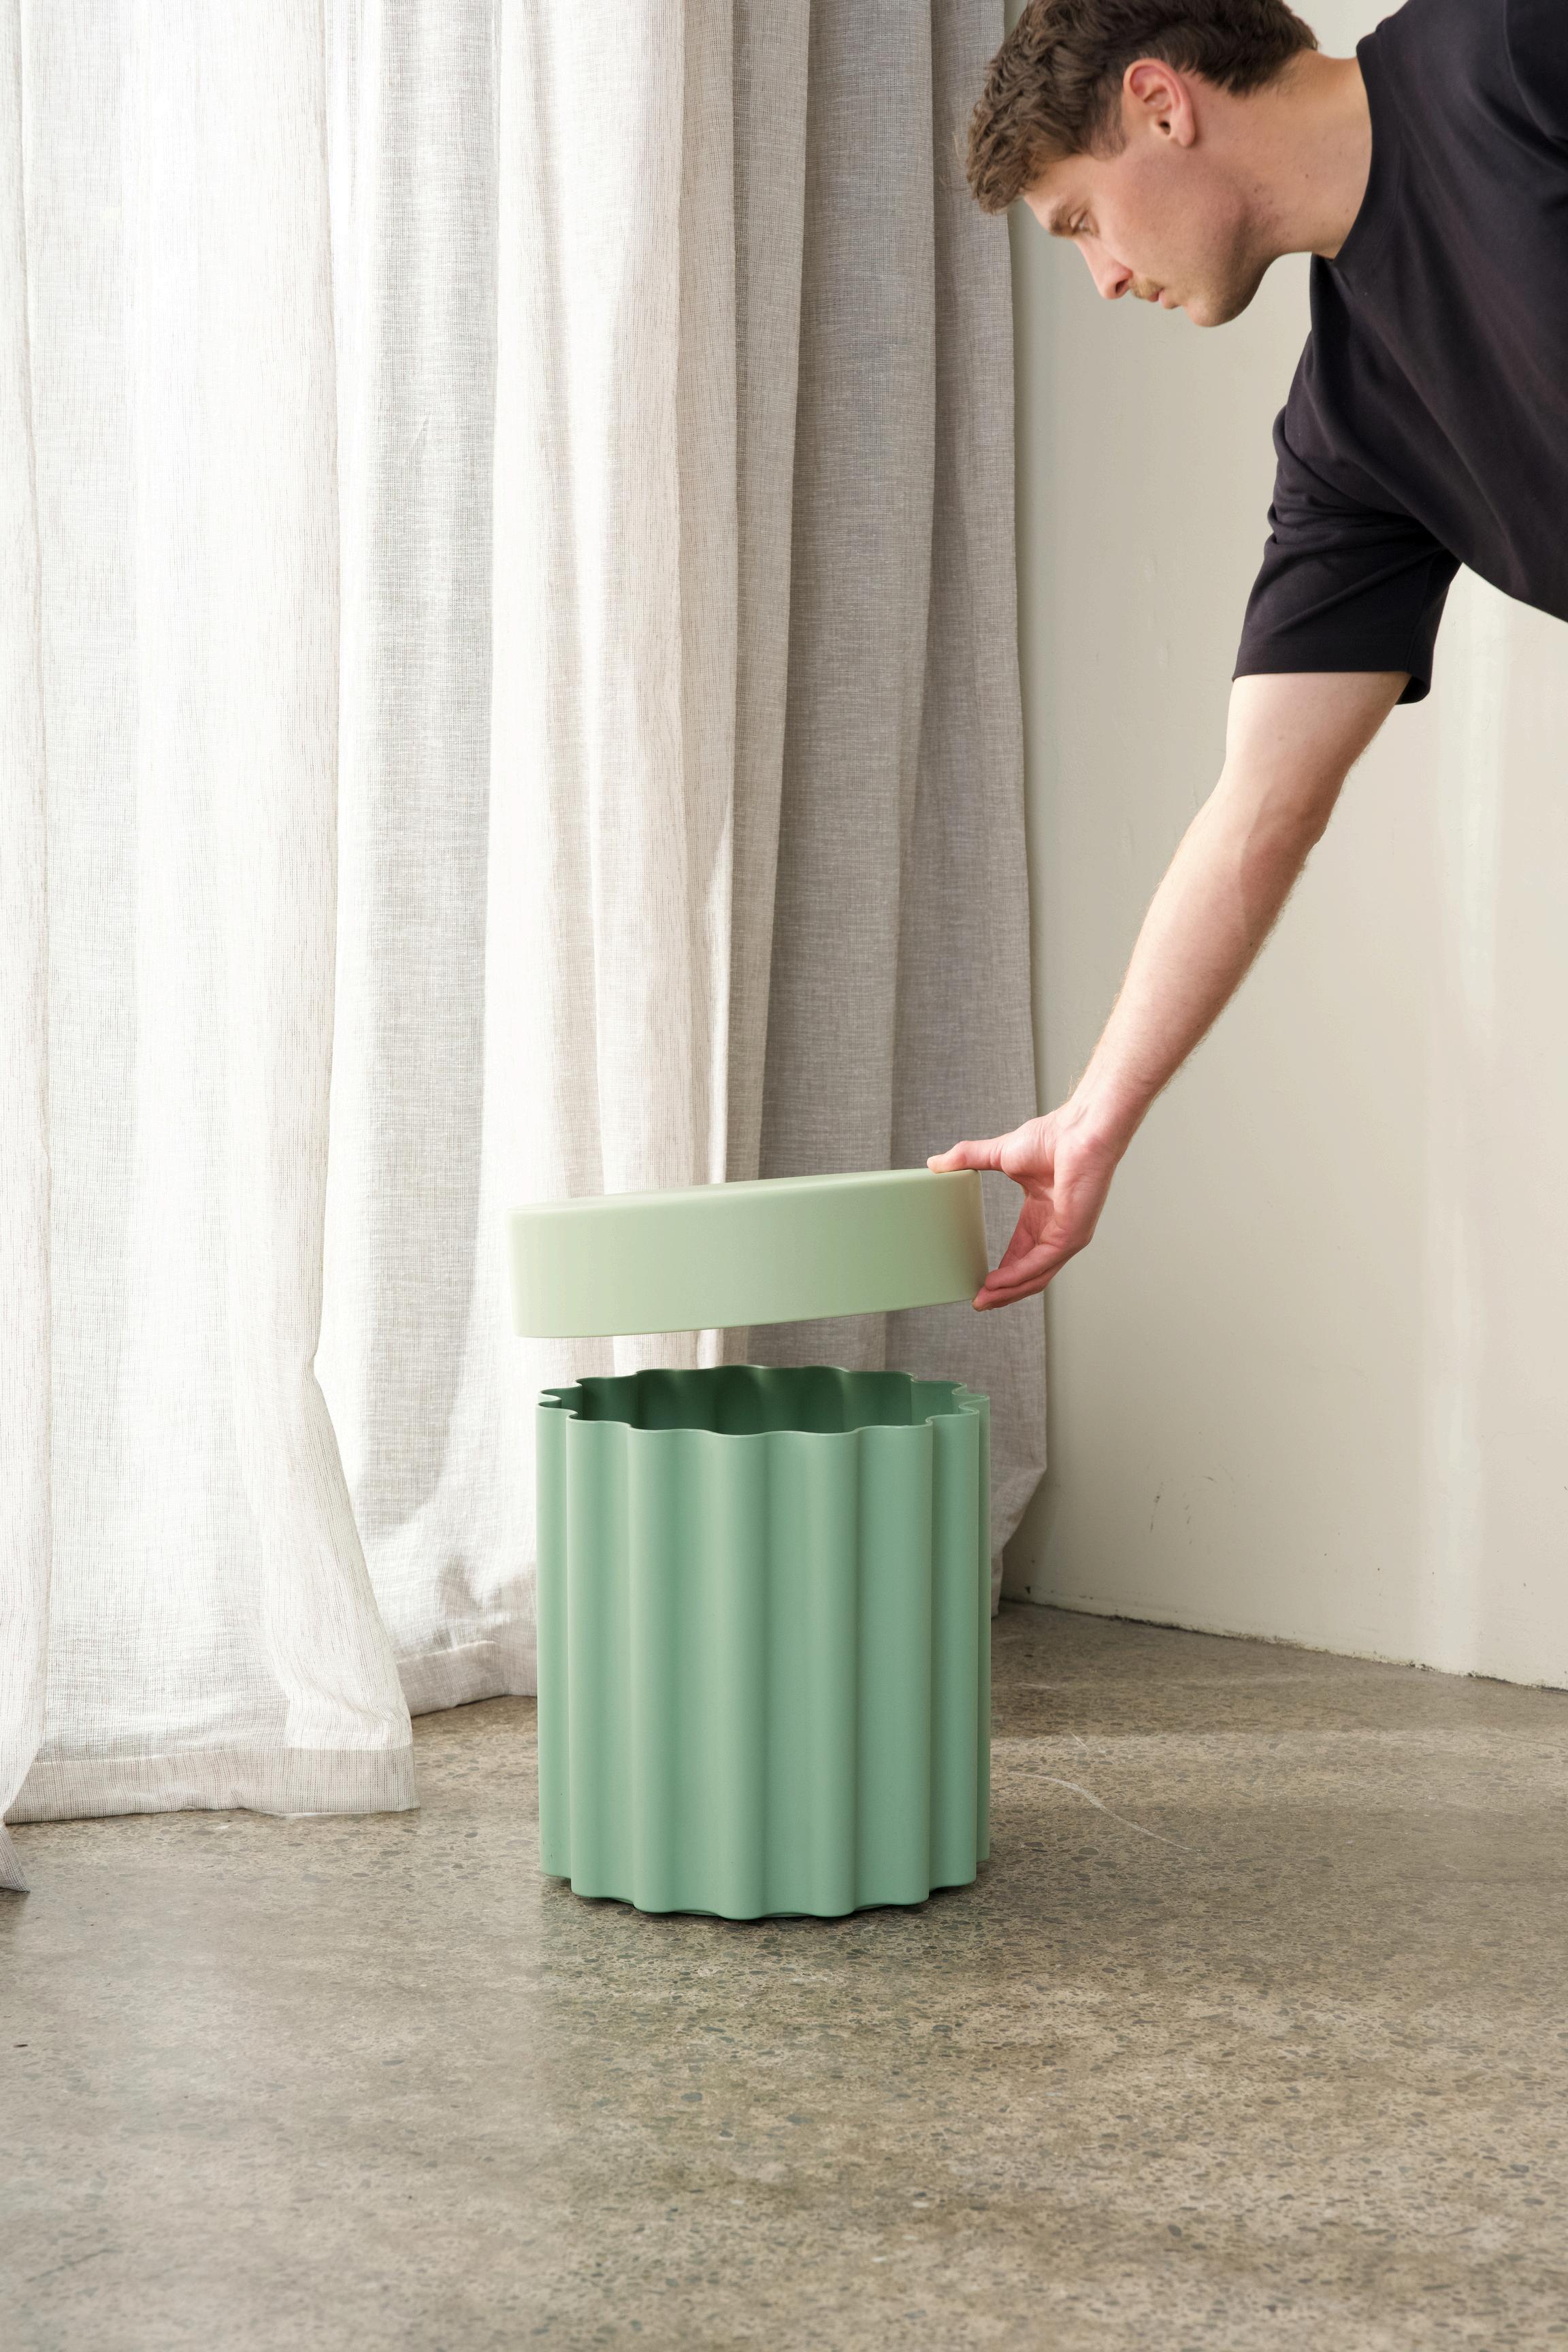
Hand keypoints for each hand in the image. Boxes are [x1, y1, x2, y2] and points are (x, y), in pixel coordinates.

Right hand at [928, 1106, 1122, 1308]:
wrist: (1079, 1130)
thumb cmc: (1052, 1137)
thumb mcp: (998, 1154)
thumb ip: (967, 1159)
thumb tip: (935, 1164)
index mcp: (1042, 1214)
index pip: (1021, 1253)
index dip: (1001, 1272)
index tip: (980, 1283)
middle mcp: (1055, 1229)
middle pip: (1028, 1273)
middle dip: (1002, 1291)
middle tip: (978, 1301)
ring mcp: (1066, 1235)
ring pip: (1035, 1276)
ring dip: (1008, 1291)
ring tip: (984, 1299)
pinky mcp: (1071, 1236)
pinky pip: (1041, 1265)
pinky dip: (1017, 1276)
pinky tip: (997, 1283)